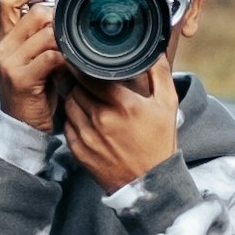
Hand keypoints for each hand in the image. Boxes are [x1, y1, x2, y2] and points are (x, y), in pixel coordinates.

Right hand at [0, 0, 64, 126]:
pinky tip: (72, 67)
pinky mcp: (21, 79)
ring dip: (66, 41)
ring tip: (73, 53)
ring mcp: (10, 63)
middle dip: (59, 19)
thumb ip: (40, 35)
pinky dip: (67, 59)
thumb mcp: (32, 58)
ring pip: (46, 33)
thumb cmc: (35, 90)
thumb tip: (62, 9)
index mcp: (4, 38)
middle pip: (35, 12)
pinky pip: (51, 57)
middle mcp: (3, 47)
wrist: (23, 127)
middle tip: (71, 34)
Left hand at [61, 58, 184, 193]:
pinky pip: (67, 124)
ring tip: (83, 94)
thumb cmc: (159, 142)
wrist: (149, 182)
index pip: (91, 75)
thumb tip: (153, 52)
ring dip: (74, 96)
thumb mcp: (167, 105)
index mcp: (124, 105)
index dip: (84, 65)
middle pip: (77, 87)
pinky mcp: (79, 150)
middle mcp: (102, 119)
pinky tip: (83, 115)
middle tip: (83, 75)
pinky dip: (72, 116)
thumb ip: (160, 75)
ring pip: (69, 104)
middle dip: (79, 80)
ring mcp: (88, 136)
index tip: (82, 59)